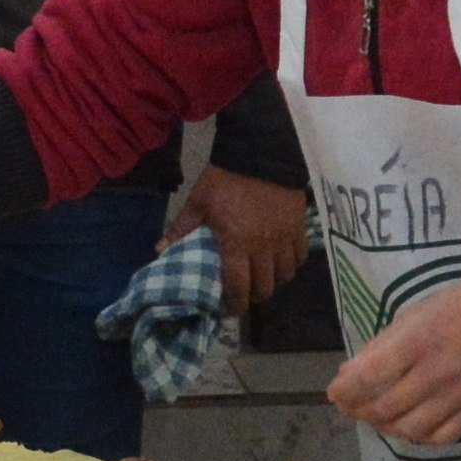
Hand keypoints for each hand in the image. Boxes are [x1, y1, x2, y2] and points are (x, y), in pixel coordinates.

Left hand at [166, 165, 317, 315]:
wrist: (259, 152)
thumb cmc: (225, 179)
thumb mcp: (198, 202)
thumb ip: (181, 229)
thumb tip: (160, 250)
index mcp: (236, 244)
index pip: (238, 287)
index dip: (235, 304)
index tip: (230, 309)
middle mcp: (263, 247)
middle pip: (265, 287)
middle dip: (254, 296)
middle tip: (245, 294)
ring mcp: (284, 238)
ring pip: (285, 275)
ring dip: (274, 281)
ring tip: (264, 278)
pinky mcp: (299, 226)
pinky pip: (300, 256)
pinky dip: (291, 264)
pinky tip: (282, 261)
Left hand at [328, 259, 460, 448]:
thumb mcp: (420, 310)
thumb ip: (384, 344)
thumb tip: (349, 375)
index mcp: (418, 339)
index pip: (367, 378)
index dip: (343, 392)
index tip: (335, 392)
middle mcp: (437, 371)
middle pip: (383, 409)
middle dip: (358, 411)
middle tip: (351, 406)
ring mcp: (460, 394)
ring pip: (408, 430)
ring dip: (384, 427)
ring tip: (378, 416)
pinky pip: (441, 438)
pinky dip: (418, 437)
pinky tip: (411, 424)